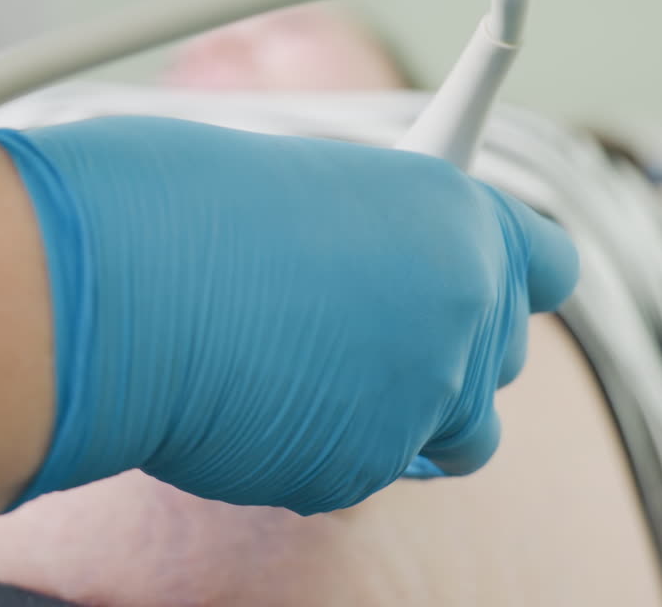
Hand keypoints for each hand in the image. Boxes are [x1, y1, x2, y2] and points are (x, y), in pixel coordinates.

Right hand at [0, 115, 577, 514]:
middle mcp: (463, 310)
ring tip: (323, 382)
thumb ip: (381, 236)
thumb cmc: (182, 207)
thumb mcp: (311, 190)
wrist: (114, 285)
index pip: (547, 262)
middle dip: (450, 354)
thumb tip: (380, 273)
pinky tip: (260, 404)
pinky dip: (325, 448)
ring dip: (410, 420)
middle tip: (368, 332)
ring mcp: (420, 399)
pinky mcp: (359, 471)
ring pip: (456, 439)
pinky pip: (364, 470)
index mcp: (455, 218)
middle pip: (503, 361)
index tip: (483, 287)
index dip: (512, 278)